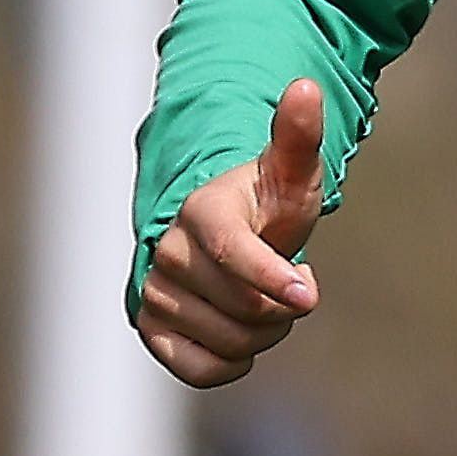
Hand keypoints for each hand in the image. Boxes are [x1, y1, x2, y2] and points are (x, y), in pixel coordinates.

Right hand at [137, 81, 328, 387]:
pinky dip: (230, 363)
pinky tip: (240, 336)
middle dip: (282, 305)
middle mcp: (167, 251)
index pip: (232, 251)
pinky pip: (198, 368)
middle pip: (245, 305)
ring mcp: (153, 290)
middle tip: (288, 282)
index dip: (271, 277)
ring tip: (262, 300)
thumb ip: (298, 137)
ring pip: (230, 339)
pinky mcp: (149, 328)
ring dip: (263, 332)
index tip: (307, 294)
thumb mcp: (290, 174)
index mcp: (202, 211)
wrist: (223, 234)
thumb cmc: (264, 204)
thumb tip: (305, 87)